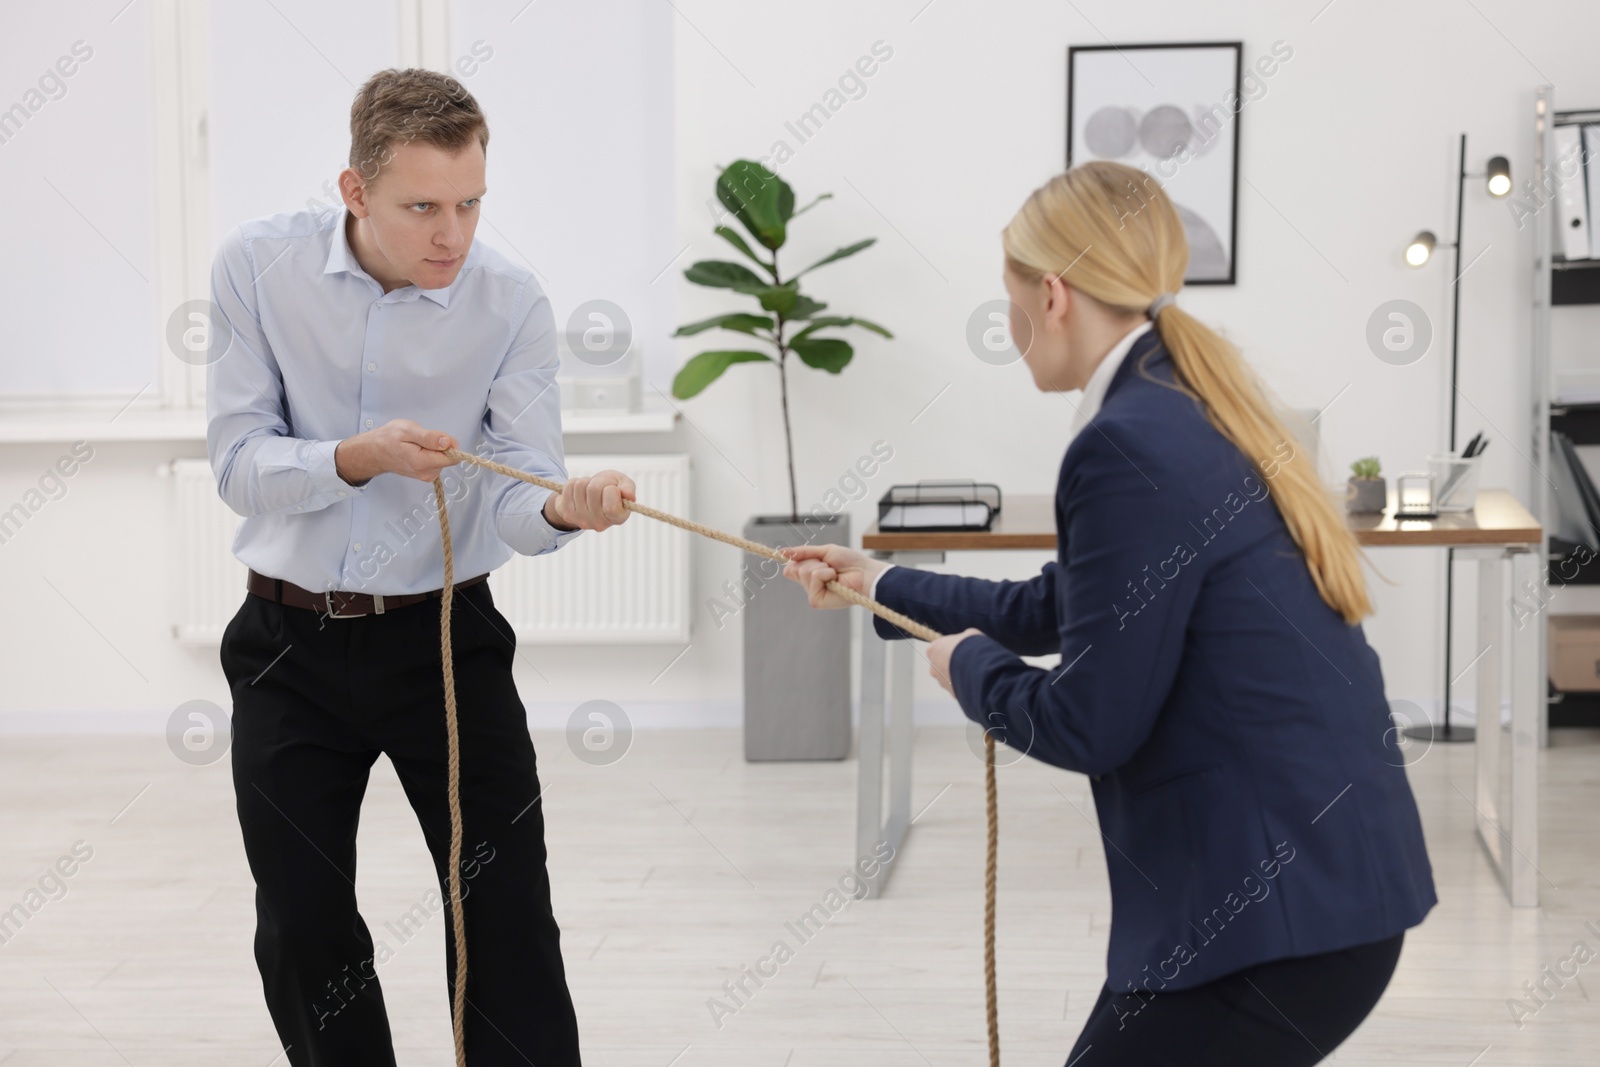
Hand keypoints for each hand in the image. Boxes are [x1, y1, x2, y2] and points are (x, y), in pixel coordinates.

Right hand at [335, 419, 458, 484]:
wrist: (374, 452)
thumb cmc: (387, 439)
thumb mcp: (408, 430)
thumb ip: (429, 437)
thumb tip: (448, 442)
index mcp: (423, 462)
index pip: (453, 457)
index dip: (450, 444)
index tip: (437, 437)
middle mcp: (427, 473)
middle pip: (448, 457)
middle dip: (439, 445)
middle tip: (421, 440)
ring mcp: (427, 475)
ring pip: (443, 459)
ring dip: (433, 449)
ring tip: (416, 444)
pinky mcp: (426, 474)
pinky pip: (437, 461)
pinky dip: (430, 453)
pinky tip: (417, 450)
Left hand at [544, 470, 635, 531]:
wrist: (587, 496)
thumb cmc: (609, 488)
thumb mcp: (622, 483)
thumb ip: (628, 488)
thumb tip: (629, 496)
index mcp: (618, 518)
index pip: (611, 506)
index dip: (611, 490)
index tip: (612, 488)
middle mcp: (600, 524)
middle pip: (594, 489)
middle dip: (597, 482)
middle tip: (599, 487)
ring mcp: (582, 521)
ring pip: (580, 485)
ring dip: (585, 481)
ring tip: (589, 489)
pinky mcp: (568, 515)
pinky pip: (569, 486)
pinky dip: (573, 483)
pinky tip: (578, 491)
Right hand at [779, 543, 887, 607]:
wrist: (865, 572)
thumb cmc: (849, 562)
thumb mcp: (824, 552)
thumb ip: (803, 552)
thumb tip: (781, 552)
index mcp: (809, 576)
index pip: (790, 568)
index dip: (796, 560)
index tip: (813, 558)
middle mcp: (809, 586)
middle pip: (795, 567)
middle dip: (814, 561)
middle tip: (829, 566)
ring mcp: (812, 594)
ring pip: (804, 571)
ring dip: (822, 567)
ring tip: (834, 573)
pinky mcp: (817, 601)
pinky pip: (813, 578)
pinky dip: (825, 574)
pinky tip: (835, 579)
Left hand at [927, 627, 983, 696]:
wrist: (978, 667)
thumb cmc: (971, 646)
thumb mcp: (969, 634)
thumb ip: (963, 637)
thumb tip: (966, 639)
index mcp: (933, 650)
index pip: (939, 648)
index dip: (952, 647)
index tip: (963, 647)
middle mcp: (934, 668)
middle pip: (942, 664)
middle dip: (953, 663)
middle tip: (969, 659)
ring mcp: (942, 682)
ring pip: (950, 678)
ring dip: (960, 674)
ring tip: (975, 670)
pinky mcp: (952, 693)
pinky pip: (959, 687)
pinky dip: (966, 684)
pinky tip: (976, 679)